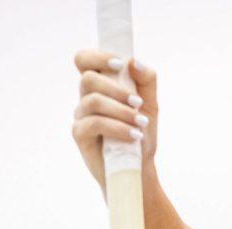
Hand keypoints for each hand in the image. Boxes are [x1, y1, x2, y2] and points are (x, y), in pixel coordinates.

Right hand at [71, 50, 158, 191]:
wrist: (139, 168)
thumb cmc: (141, 134)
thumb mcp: (151, 105)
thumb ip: (146, 81)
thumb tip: (133, 61)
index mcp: (100, 86)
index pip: (84, 60)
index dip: (98, 56)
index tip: (121, 64)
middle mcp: (86, 98)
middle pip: (88, 78)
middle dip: (116, 89)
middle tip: (138, 103)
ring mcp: (81, 116)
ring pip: (93, 101)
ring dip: (121, 110)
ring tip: (141, 123)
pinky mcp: (80, 135)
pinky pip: (93, 123)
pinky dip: (117, 127)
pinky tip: (133, 135)